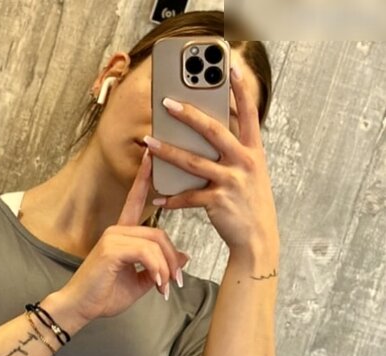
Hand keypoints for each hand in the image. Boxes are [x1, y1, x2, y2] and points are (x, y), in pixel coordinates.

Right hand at [55, 148, 189, 324]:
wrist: (79, 309)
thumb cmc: (103, 296)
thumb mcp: (138, 282)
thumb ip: (159, 268)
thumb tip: (184, 258)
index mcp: (121, 234)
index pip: (134, 200)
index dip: (143, 177)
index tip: (151, 155)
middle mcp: (116, 231)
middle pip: (159, 233)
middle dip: (172, 259)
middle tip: (176, 281)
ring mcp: (112, 237)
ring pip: (154, 243)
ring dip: (166, 268)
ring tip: (165, 288)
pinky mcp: (111, 249)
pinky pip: (146, 253)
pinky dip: (157, 269)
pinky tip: (157, 284)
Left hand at [147, 65, 278, 253]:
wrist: (257, 239)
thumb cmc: (250, 203)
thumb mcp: (251, 172)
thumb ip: (235, 151)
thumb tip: (208, 132)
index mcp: (253, 150)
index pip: (249, 112)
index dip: (240, 88)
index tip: (230, 66)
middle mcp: (244, 161)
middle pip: (213, 130)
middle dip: (188, 114)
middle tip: (166, 102)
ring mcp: (231, 181)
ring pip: (193, 161)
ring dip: (167, 152)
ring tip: (148, 143)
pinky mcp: (218, 202)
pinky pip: (188, 196)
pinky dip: (172, 198)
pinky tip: (158, 198)